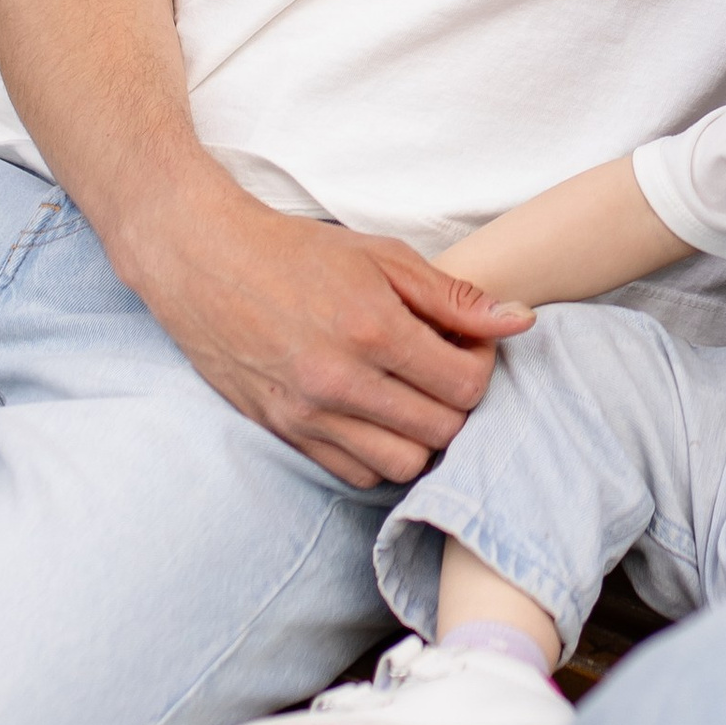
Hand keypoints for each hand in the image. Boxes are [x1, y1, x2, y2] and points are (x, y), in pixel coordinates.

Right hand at [126, 188, 534, 490]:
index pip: (466, 386)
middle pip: (441, 431)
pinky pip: (356, 472)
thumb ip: (454, 297)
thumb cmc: (298, 253)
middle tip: (445, 369)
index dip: (482, 366)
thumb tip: (520, 321)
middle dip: (458, 404)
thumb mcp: (383, 257)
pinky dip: (379, 453)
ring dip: (422, 436)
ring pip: (402, 464)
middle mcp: (341, 382)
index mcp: (373, 330)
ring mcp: (308, 415)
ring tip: (414, 395)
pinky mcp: (284, 432)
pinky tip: (377, 415)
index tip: (467, 345)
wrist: (205, 262)